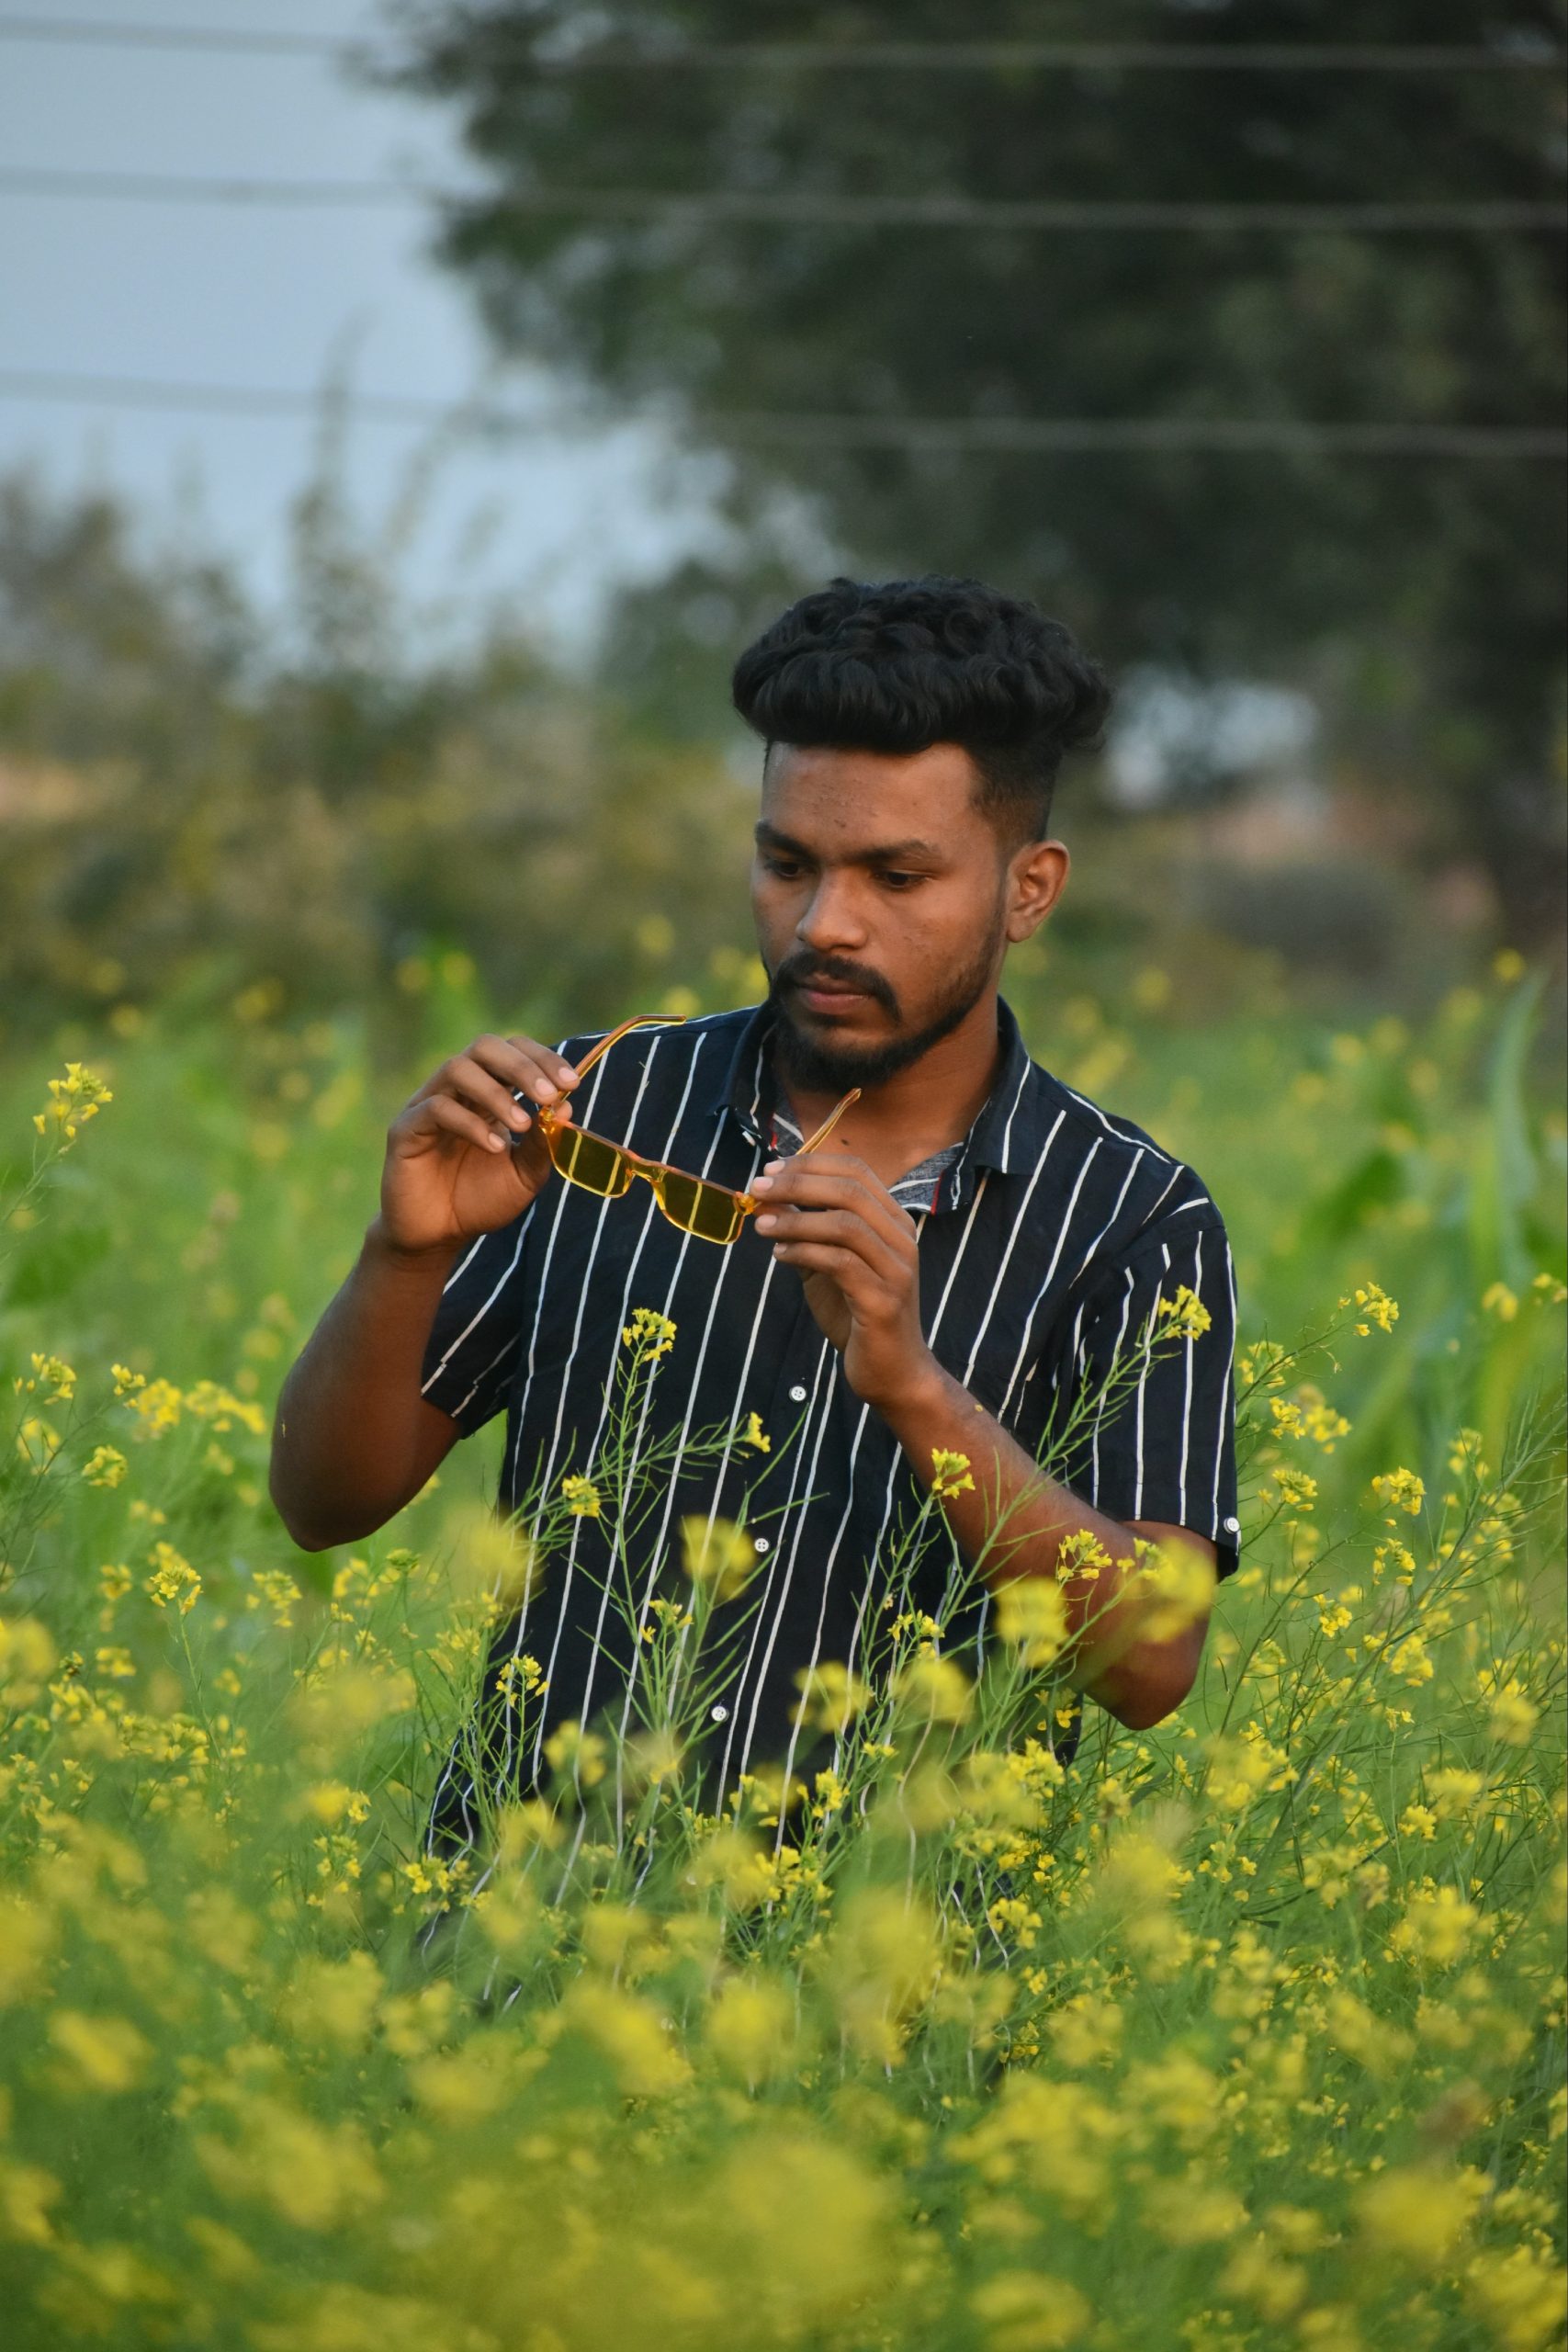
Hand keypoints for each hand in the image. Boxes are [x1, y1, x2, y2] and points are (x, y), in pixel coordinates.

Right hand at [374, 1032, 580, 1257]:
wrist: (438, 1237)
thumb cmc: (480, 1201)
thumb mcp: (523, 1175)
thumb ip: (543, 1145)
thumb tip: (566, 1107)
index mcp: (487, 1093)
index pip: (512, 1052)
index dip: (542, 1059)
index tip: (571, 1084)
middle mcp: (456, 1090)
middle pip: (484, 1047)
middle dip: (521, 1066)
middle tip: (548, 1095)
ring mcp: (427, 1105)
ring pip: (457, 1069)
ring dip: (496, 1093)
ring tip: (522, 1125)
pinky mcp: (405, 1129)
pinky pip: (435, 1108)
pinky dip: (470, 1123)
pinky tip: (494, 1147)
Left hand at [750, 1150, 936, 1412]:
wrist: (892, 1372)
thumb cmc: (857, 1315)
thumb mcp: (825, 1265)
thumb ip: (803, 1231)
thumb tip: (766, 1198)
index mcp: (893, 1222)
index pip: (856, 1170)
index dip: (810, 1163)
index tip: (770, 1170)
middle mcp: (902, 1239)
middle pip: (849, 1190)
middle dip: (797, 1183)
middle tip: (757, 1189)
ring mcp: (897, 1269)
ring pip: (845, 1223)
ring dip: (795, 1219)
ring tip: (761, 1225)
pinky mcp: (883, 1301)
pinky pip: (839, 1263)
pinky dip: (803, 1252)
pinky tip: (779, 1256)